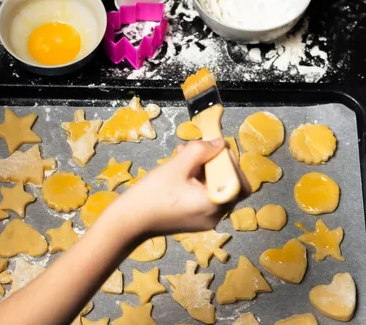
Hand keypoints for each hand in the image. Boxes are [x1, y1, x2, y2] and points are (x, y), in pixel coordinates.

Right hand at [105, 139, 250, 239]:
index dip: (231, 165)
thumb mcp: (177, 165)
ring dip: (202, 169)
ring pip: (213, 188)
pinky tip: (178, 167)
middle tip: (197, 150)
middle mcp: (215, 216)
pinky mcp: (193, 219)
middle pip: (227, 185)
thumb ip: (201, 150)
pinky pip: (202, 196)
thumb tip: (220, 143)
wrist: (126, 223)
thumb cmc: (151, 195)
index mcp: (215, 206)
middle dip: (214, 164)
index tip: (214, 152)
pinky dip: (195, 181)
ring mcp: (204, 220)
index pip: (240, 184)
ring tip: (182, 154)